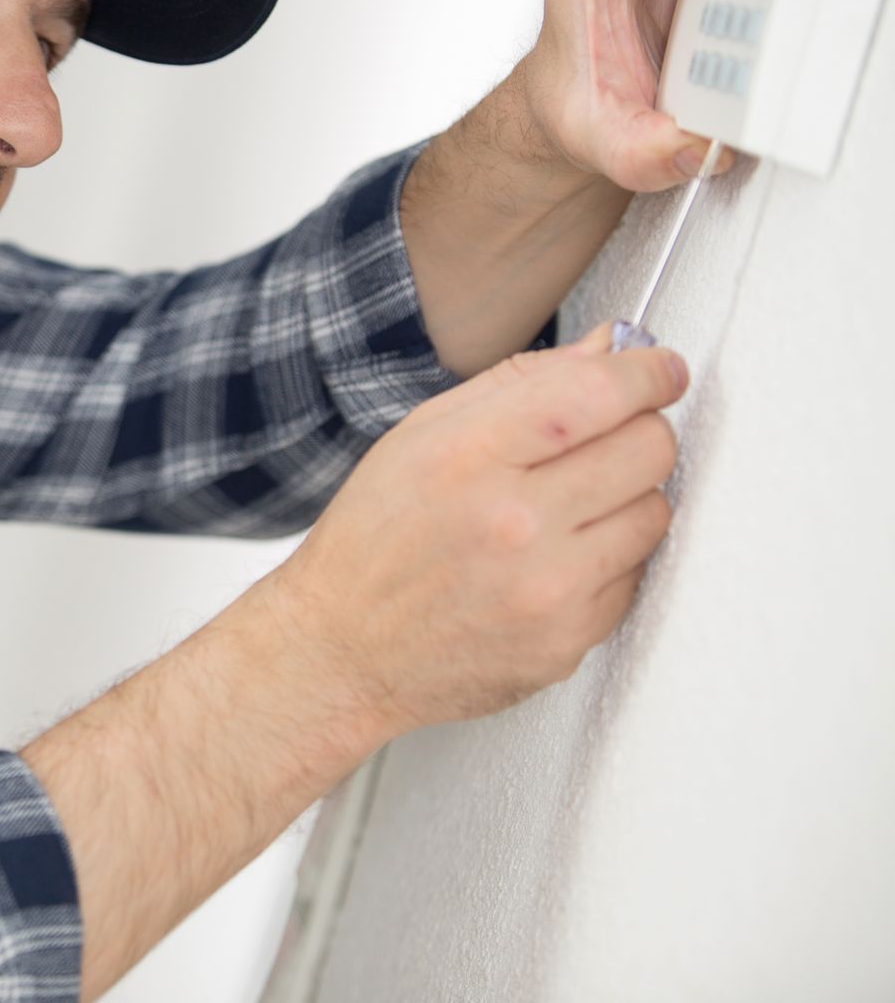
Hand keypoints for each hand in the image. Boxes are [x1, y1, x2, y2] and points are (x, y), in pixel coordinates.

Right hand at [267, 323, 685, 733]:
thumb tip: (608, 350)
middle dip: (639, 430)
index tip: (658, 369)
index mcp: (468, 456)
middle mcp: (514, 523)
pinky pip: (635, 576)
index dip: (648, 371)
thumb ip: (518, 383)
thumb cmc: (373, 543)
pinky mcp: (569, 641)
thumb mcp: (419, 436)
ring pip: (655, 512)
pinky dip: (607, 559)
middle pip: (649, 448)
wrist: (344, 651)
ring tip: (567, 507)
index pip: (600, 392)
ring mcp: (547, 588)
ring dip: (625, 499)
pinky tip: (554, 559)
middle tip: (605, 438)